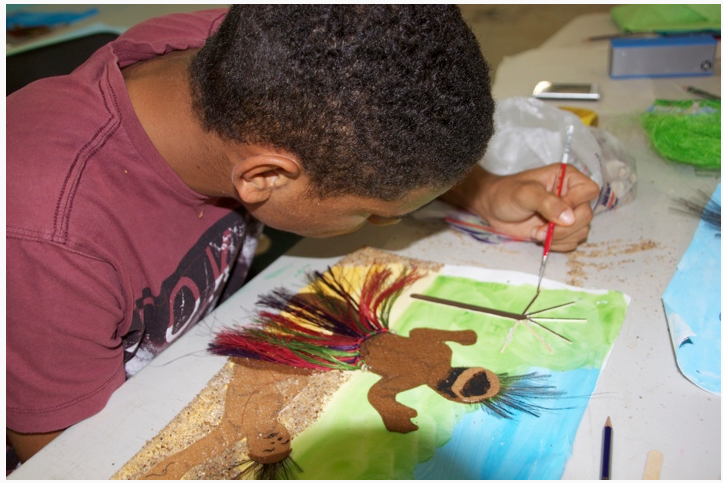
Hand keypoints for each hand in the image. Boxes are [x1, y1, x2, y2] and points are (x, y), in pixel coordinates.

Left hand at [440, 164, 599, 251]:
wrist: (492, 208)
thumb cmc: (506, 194)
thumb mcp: (525, 194)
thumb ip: (547, 203)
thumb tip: (569, 218)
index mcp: (567, 177)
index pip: (589, 190)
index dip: (576, 204)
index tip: (556, 214)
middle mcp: (571, 195)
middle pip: (586, 215)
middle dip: (565, 228)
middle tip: (542, 230)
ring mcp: (567, 213)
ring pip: (581, 231)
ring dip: (560, 237)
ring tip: (537, 232)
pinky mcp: (561, 229)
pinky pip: (572, 241)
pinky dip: (558, 244)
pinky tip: (540, 237)